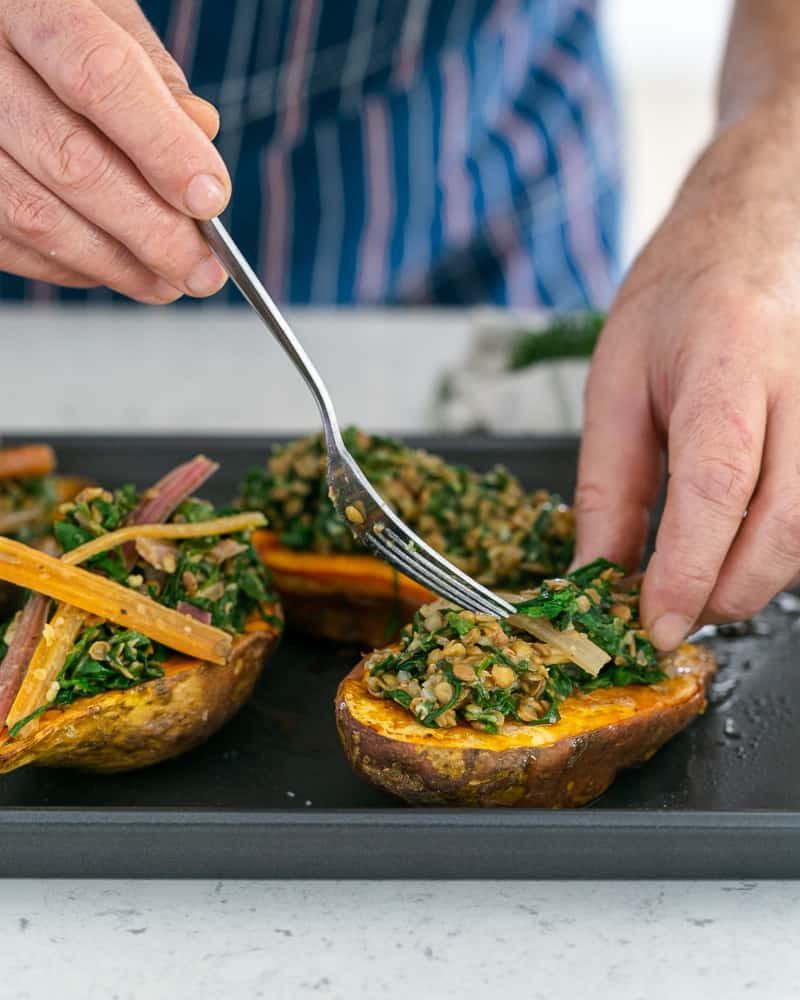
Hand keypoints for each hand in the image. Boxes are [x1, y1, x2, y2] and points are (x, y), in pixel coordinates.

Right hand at [0, 0, 229, 301]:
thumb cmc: (50, 19)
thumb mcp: (106, 14)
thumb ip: (153, 77)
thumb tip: (201, 137)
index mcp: (25, 3)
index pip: (100, 78)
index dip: (163, 148)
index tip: (210, 200)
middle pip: (71, 161)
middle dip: (152, 230)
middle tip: (202, 269)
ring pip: (36, 214)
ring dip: (116, 262)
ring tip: (169, 281)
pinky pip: (9, 240)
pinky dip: (71, 267)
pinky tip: (115, 267)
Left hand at [573, 94, 799, 649]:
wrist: (759, 228)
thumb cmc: (682, 294)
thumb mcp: (617, 381)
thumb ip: (610, 484)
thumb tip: (598, 571)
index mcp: (730, 362)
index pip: (717, 489)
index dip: (687, 571)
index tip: (653, 625)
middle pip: (783, 528)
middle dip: (724, 593)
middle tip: (669, 613)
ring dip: (752, 578)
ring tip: (694, 575)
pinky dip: (775, 550)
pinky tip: (734, 543)